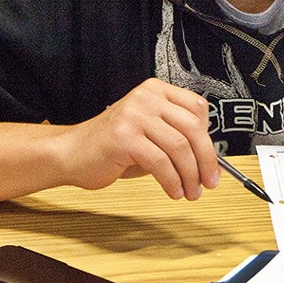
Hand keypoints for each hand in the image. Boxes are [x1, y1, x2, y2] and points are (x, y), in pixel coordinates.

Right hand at [55, 78, 219, 199]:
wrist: (71, 154)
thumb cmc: (113, 147)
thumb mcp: (151, 134)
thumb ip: (178, 138)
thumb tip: (211, 160)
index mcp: (157, 91)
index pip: (198, 109)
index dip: (209, 139)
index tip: (213, 163)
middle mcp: (146, 98)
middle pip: (192, 128)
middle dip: (206, 159)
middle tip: (209, 182)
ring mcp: (134, 115)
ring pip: (178, 147)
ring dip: (190, 175)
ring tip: (191, 191)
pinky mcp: (124, 137)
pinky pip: (160, 162)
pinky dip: (172, 180)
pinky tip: (174, 190)